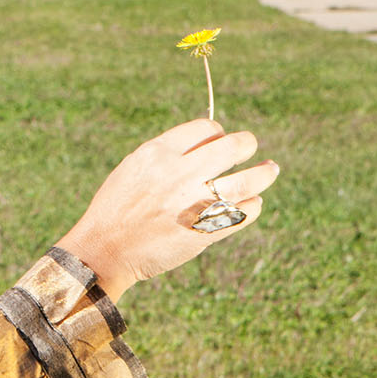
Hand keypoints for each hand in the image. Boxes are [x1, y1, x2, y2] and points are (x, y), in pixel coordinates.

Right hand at [55, 119, 278, 302]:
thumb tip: (205, 143)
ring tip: (271, 169)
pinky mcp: (205, 231)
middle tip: (251, 147)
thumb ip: (167, 155)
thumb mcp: (134, 168)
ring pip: (248, 180)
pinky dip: (253, 205)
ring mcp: (195, 203)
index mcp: (158, 153)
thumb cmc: (116, 208)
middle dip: (247, 144)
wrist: (105, 250)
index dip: (217, 131)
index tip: (219, 139)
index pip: (205, 128)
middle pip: (232, 147)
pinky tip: (253, 202)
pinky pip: (243, 213)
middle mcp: (179, 174)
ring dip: (265, 173)